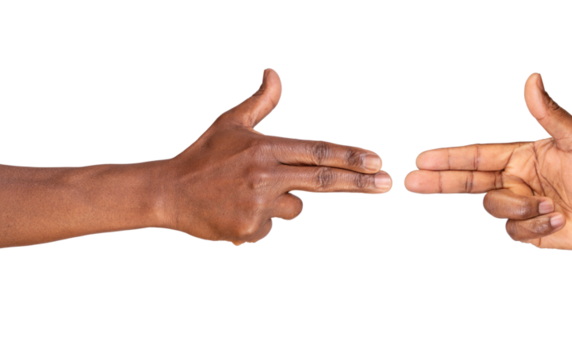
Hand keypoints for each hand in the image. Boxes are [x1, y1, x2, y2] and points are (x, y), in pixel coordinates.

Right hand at [162, 67, 392, 247]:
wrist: (167, 192)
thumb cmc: (204, 157)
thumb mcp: (231, 123)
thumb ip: (261, 102)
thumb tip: (274, 73)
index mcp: (265, 148)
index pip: (318, 152)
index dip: (350, 156)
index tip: (377, 160)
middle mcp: (265, 175)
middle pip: (323, 180)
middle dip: (360, 182)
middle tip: (387, 183)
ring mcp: (258, 204)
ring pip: (294, 208)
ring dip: (283, 202)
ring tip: (246, 194)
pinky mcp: (250, 229)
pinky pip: (271, 226)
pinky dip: (260, 220)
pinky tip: (235, 210)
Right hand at [403, 71, 571, 250]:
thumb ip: (550, 113)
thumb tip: (532, 79)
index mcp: (516, 157)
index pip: (475, 157)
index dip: (448, 158)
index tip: (422, 159)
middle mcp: (512, 180)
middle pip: (466, 183)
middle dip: (439, 182)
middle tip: (411, 181)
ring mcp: (517, 206)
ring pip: (495, 208)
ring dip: (521, 206)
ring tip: (550, 203)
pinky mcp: (525, 230)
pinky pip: (514, 230)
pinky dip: (537, 224)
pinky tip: (558, 217)